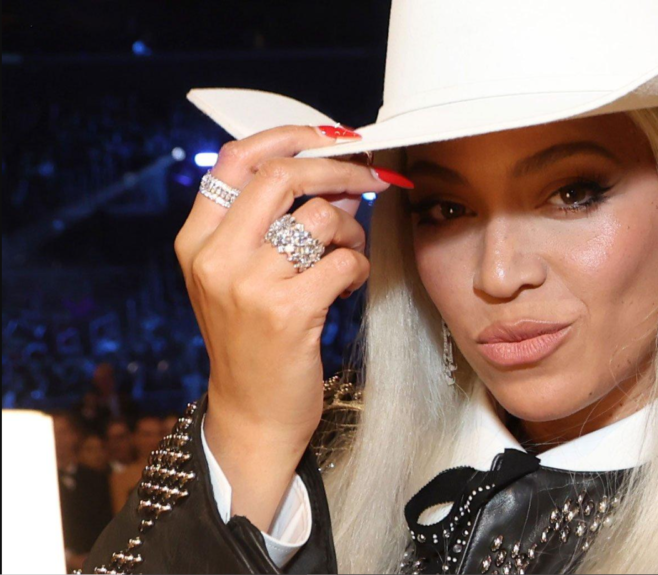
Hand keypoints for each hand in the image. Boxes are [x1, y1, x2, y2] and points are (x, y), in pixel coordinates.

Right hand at [173, 125, 409, 529]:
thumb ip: (276, 224)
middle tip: (372, 176)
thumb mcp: (244, 276)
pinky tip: (346, 286)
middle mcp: (214, 257)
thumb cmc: (254, 340)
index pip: (236, 159)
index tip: (331, 137)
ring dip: (353, 230)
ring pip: (323, 217)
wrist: (252, 414)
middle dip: (339, 168)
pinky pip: (345, 259)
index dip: (289, 137)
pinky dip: (358, 267)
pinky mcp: (288, 311)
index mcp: (196, 240)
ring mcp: (248, 284)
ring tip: (348, 255)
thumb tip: (338, 174)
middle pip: (282, 176)